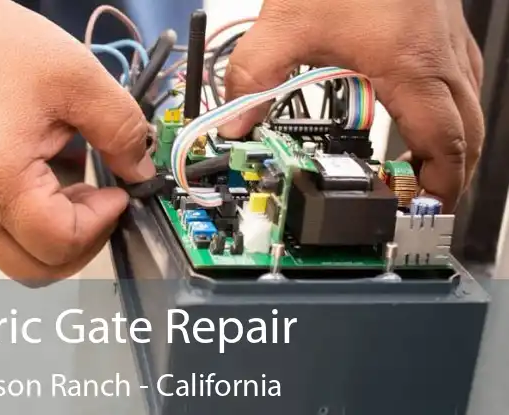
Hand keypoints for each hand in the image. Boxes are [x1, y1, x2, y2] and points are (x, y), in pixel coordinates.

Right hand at [0, 0, 154, 284]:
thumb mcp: (78, 78)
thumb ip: (121, 129)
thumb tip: (141, 169)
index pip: (59, 242)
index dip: (101, 223)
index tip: (117, 190)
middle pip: (33, 270)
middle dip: (79, 246)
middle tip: (101, 203)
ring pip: (15, 256)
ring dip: (56, 236)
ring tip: (75, 186)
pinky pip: (0, 229)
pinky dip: (34, 219)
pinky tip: (50, 174)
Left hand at [220, 0, 482, 211]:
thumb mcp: (283, 24)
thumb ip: (252, 78)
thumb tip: (234, 124)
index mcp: (410, 64)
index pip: (444, 142)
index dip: (440, 184)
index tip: (424, 209)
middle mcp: (441, 56)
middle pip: (469, 132)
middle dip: (452, 173)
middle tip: (421, 199)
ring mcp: (449, 40)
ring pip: (471, 106)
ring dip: (453, 143)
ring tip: (419, 169)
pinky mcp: (441, 28)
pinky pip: (461, 81)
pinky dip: (449, 111)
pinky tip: (420, 115)